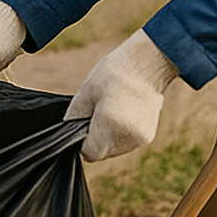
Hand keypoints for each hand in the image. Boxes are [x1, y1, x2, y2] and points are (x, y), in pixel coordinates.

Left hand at [64, 29, 179, 160]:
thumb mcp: (84, 93)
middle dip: (95, 138)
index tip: (83, 123)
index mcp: (110, 127)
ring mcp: (140, 139)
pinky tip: (122, 112)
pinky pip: (127, 142)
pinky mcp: (148, 135)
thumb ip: (74, 118)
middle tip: (97, 112)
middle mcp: (127, 138)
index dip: (81, 141)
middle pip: (102, 153)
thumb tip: (68, 132)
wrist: (147, 63)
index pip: (89, 153)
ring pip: (115, 149)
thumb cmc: (113, 74)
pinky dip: (121, 132)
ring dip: (108, 136)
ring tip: (111, 110)